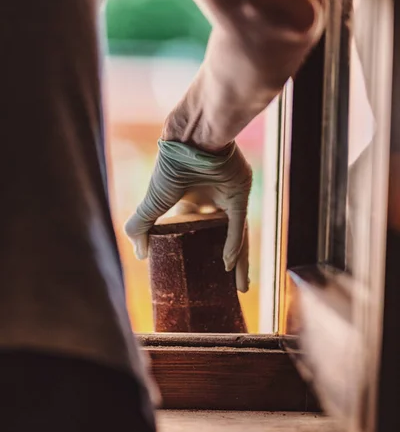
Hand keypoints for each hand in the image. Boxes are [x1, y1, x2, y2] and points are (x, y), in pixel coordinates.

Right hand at [125, 140, 251, 292]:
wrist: (191, 142)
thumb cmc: (169, 170)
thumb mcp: (150, 203)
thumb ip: (139, 227)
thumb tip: (140, 255)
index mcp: (187, 201)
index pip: (192, 231)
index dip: (193, 252)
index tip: (191, 272)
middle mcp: (209, 201)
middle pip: (218, 237)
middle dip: (221, 261)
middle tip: (225, 288)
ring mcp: (226, 198)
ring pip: (235, 235)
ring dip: (238, 262)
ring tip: (240, 288)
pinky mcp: (240, 196)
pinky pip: (240, 226)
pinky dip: (235, 246)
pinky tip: (231, 267)